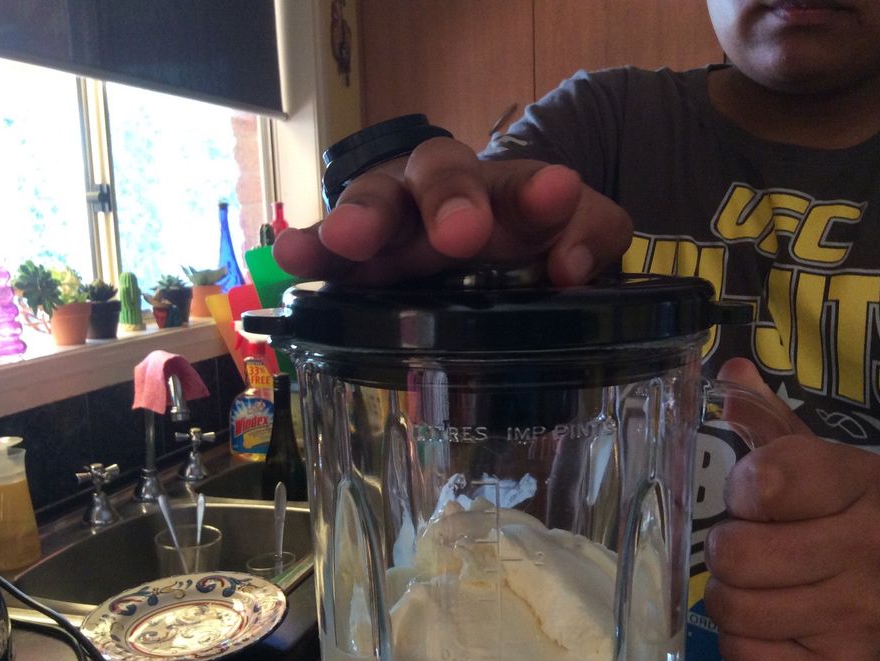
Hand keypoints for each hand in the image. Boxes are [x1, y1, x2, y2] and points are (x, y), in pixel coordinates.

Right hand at [273, 136, 631, 285]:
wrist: (472, 246)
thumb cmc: (525, 237)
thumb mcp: (574, 233)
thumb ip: (588, 236)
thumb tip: (570, 266)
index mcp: (507, 193)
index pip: (524, 185)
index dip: (538, 194)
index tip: (557, 196)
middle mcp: (446, 194)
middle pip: (439, 175)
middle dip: (446, 200)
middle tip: (458, 236)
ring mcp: (397, 223)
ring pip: (376, 202)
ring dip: (361, 219)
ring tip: (343, 241)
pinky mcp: (358, 258)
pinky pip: (331, 251)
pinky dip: (313, 251)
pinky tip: (291, 260)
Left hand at [704, 358, 879, 660]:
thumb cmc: (850, 528)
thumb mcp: (821, 468)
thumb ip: (770, 422)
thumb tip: (730, 373)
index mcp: (865, 482)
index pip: (763, 480)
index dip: (742, 494)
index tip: (756, 502)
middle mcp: (875, 548)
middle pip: (734, 553)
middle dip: (729, 553)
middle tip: (756, 552)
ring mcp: (864, 617)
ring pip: (731, 606)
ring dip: (733, 599)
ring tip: (768, 589)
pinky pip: (742, 653)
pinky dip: (745, 642)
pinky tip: (780, 627)